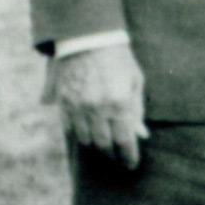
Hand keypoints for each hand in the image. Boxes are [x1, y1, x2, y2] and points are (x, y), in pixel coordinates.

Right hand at [53, 43, 147, 167]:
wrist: (89, 40)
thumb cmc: (119, 60)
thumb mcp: (136, 82)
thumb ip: (137, 110)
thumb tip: (141, 135)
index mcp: (120, 103)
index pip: (124, 141)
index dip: (129, 157)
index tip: (132, 165)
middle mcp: (97, 108)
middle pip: (104, 145)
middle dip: (113, 155)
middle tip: (120, 158)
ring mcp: (77, 106)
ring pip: (85, 140)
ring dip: (96, 146)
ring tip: (106, 147)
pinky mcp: (63, 102)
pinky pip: (70, 129)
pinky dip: (80, 135)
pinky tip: (88, 136)